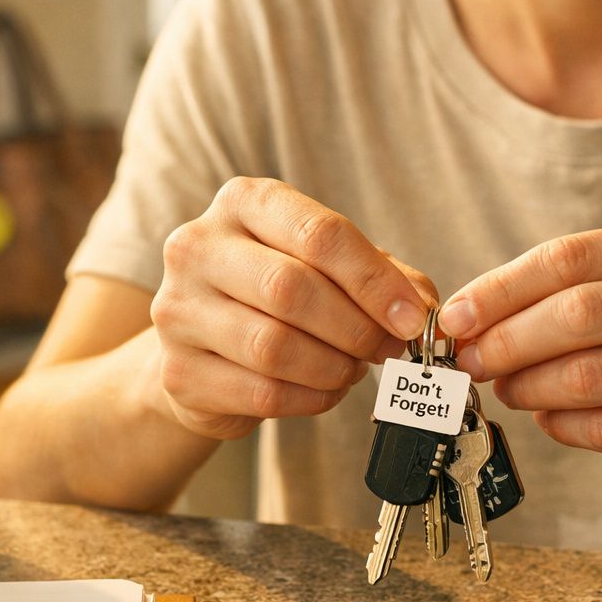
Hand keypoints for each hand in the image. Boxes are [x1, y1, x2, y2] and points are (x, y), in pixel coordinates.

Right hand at [151, 177, 435, 439]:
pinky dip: (309, 399)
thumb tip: (424, 309)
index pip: (319, 233)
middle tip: (387, 349)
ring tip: (352, 369)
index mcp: (242, 203)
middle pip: (292, 289)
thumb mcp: (328, 266)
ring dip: (333, 367)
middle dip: (356, 328)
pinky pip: (261, 392)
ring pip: (273, 346)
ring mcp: (177, 309)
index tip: (413, 318)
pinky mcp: (177, 371)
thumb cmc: (274, 296)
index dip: (375, 281)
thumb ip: (380, 275)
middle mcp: (197, 246)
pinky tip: (323, 390)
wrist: (204, 349)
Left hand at [438, 223, 601, 502]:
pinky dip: (562, 425)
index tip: (456, 316)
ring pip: (586, 376)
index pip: (569, 258)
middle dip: (506, 340)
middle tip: (471, 361)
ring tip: (508, 390)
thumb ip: (579, 293)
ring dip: (528, 387)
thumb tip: (476, 319)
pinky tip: (550, 419)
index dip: (500, 288)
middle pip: (576, 313)